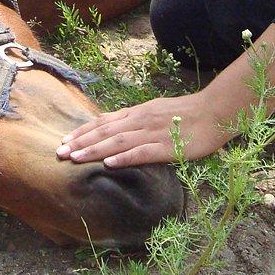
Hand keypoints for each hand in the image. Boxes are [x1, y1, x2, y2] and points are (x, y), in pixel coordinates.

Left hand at [55, 91, 231, 166]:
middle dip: (81, 142)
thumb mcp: (155, 110)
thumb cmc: (186, 113)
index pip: (104, 122)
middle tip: (60, 153)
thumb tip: (112, 123)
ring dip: (94, 150)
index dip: (84, 131)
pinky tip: (109, 164)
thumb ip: (134, 118)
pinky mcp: (167, 146)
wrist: (214, 111)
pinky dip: (124, 158)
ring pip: (117, 142)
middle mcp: (140, 120)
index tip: (65, 140)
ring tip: (75, 158)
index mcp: (137, 112)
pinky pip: (142, 152)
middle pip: (105, 131)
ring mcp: (153, 133)